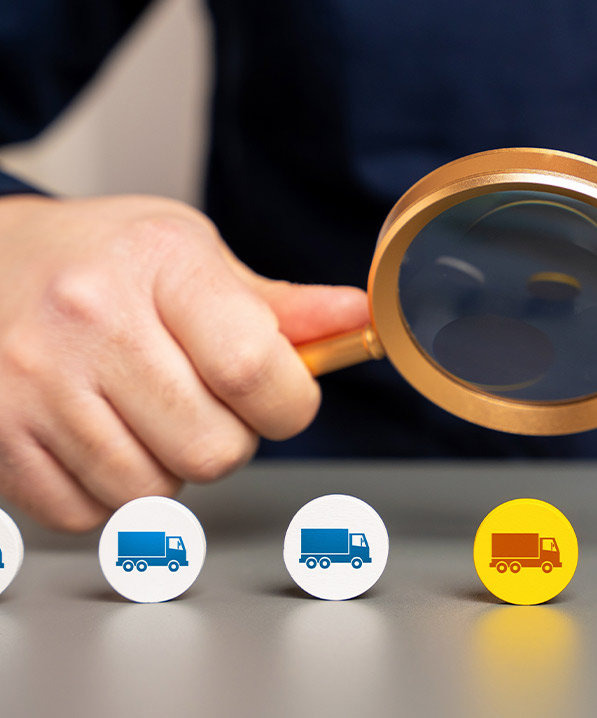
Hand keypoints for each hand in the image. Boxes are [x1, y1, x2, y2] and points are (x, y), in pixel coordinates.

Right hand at [0, 194, 367, 529]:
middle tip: (205, 406)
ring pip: (152, 494)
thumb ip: (278, 305)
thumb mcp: (191, 254)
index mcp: (159, 264)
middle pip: (212, 449)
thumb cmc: (98, 258)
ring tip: (145, 417)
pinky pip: (88, 516)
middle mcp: (90, 321)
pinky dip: (109, 495)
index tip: (284, 401)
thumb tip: (359, 319)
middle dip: (230, 442)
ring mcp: (34, 384)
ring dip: (168, 470)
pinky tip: (99, 439)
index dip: (288, 406)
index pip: (251, 367)